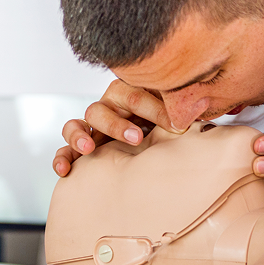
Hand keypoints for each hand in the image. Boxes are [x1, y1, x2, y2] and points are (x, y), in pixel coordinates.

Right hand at [53, 79, 179, 176]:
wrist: (153, 138)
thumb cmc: (166, 122)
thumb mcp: (175, 114)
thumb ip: (183, 109)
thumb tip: (201, 107)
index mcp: (131, 95)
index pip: (137, 95)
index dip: (155, 109)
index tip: (176, 125)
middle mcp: (109, 108)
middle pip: (103, 107)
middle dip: (119, 123)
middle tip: (136, 138)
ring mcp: (93, 127)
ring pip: (76, 122)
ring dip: (81, 133)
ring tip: (89, 148)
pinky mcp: (81, 147)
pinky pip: (65, 148)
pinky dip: (62, 156)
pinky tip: (64, 169)